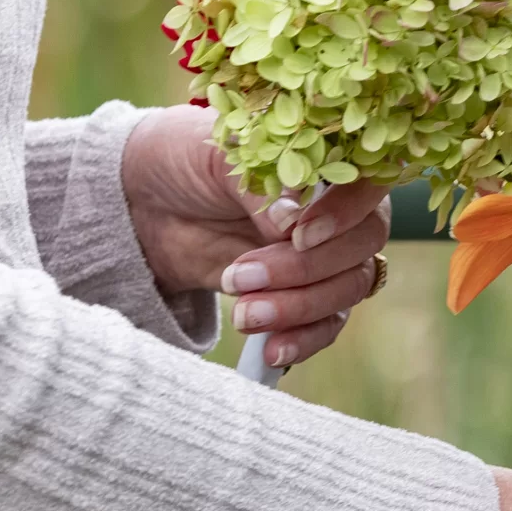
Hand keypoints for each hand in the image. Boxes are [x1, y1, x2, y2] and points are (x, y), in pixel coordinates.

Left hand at [122, 105, 389, 365]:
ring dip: (298, 309)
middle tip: (241, 276)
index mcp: (326, 160)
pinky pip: (326, 325)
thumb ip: (260, 189)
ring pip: (346, 290)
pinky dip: (303, 341)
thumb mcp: (216, 159)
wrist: (142, 202)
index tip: (298, 233)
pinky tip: (270, 351)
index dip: (344, 214)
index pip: (369, 186)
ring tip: (242, 315)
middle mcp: (338, 208)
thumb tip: (292, 224)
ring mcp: (324, 254)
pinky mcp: (303, 294)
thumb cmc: (183, 159)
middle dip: (305, 270)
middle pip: (361, 246)